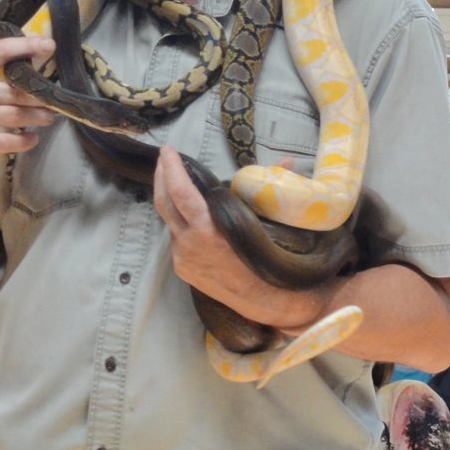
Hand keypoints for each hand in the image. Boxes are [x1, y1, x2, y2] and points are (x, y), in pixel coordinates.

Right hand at [0, 0, 56, 167]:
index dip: (25, 46)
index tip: (49, 45)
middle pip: (13, 90)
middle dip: (39, 94)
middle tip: (56, 95)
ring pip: (12, 116)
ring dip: (36, 117)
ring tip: (50, 116)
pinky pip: (0, 142)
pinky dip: (21, 142)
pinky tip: (32, 139)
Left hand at [151, 145, 322, 331]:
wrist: (265, 300)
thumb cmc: (268, 258)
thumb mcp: (269, 219)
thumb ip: (271, 186)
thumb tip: (288, 160)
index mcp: (208, 228)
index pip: (180, 192)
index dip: (172, 168)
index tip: (168, 149)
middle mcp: (189, 243)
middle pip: (164, 203)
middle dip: (161, 175)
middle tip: (165, 157)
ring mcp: (182, 258)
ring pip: (171, 223)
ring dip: (172, 201)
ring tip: (178, 183)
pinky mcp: (182, 269)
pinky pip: (177, 240)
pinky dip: (182, 224)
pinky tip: (191, 217)